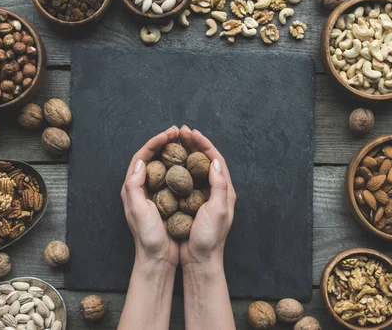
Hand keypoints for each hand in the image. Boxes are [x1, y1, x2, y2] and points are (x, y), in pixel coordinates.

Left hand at [121, 126, 179, 267]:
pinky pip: (173, 176)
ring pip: (163, 164)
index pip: (142, 156)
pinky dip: (181, 166)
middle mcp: (142, 187)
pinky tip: (192, 162)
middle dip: (165, 142)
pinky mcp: (166, 200)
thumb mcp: (138, 211)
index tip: (169, 133)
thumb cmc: (148, 237)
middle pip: (152, 157)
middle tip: (179, 131)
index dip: (155, 142)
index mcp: (132, 188)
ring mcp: (155, 193)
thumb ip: (134, 186)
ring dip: (173, 151)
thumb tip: (140, 161)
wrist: (158, 259)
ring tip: (186, 141)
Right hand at [178, 126, 235, 266]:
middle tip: (180, 131)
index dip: (203, 143)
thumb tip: (215, 161)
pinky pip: (184, 179)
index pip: (215, 159)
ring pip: (194, 167)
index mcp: (224, 190)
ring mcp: (202, 197)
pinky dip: (177, 168)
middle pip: (205, 159)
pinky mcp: (191, 203)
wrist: (200, 261)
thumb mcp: (218, 211)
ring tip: (174, 142)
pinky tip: (167, 164)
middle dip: (193, 143)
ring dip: (185, 152)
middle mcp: (214, 191)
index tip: (190, 132)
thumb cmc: (209, 238)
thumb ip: (219, 186)